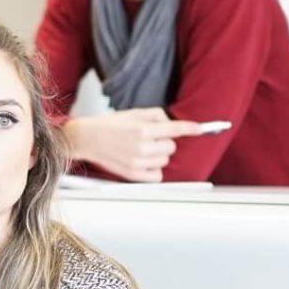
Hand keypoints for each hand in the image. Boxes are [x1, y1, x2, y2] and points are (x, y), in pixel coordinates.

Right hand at [62, 108, 203, 181]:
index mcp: (142, 129)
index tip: (200, 129)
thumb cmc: (110, 125)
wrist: (87, 138)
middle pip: (171, 147)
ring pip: (165, 161)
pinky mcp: (132, 175)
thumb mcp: (134, 113)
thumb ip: (156, 116)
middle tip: (151, 138)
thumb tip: (172, 123)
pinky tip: (144, 162)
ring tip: (143, 149)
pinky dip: (154, 169)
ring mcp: (137, 163)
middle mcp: (141, 147)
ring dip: (159, 155)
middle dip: (165, 141)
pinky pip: (157, 176)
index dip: (191, 129)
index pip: (175, 129)